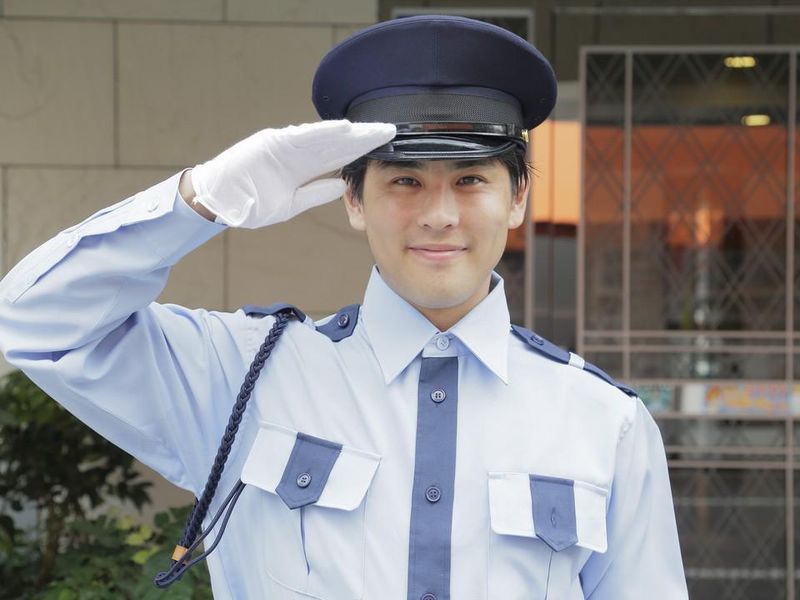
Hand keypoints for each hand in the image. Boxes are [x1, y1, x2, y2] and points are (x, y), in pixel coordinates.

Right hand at [189, 120, 395, 227]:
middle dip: (362, 138)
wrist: (219, 201)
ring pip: (323, 138)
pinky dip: (322, 133)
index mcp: (304, 169)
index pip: (339, 158)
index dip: (361, 152)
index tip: (384, 148)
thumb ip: (315, 193)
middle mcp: (298, 154)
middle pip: (336, 144)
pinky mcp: (272, 143)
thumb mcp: (291, 203)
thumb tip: (341, 187)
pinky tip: (343, 130)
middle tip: (389, 131)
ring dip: (349, 133)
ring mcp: (285, 146)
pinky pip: (301, 137)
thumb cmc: (251, 202)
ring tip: (372, 130)